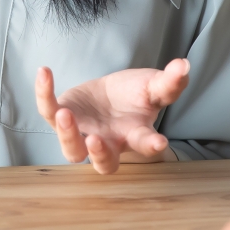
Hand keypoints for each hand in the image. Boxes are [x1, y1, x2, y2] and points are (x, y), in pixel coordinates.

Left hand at [35, 59, 189, 173]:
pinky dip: (44, 94)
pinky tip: (45, 72)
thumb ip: (169, 82)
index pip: (144, 145)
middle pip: (104, 162)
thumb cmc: (134, 96)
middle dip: (99, 154)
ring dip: (67, 136)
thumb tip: (184, 66)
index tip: (159, 144)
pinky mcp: (61, 117)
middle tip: (96, 140)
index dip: (151, 146)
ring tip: (66, 114)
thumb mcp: (153, 86)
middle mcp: (107, 142)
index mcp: (133, 136)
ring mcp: (82, 134)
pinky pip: (49, 111)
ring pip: (72, 150)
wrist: (110, 94)